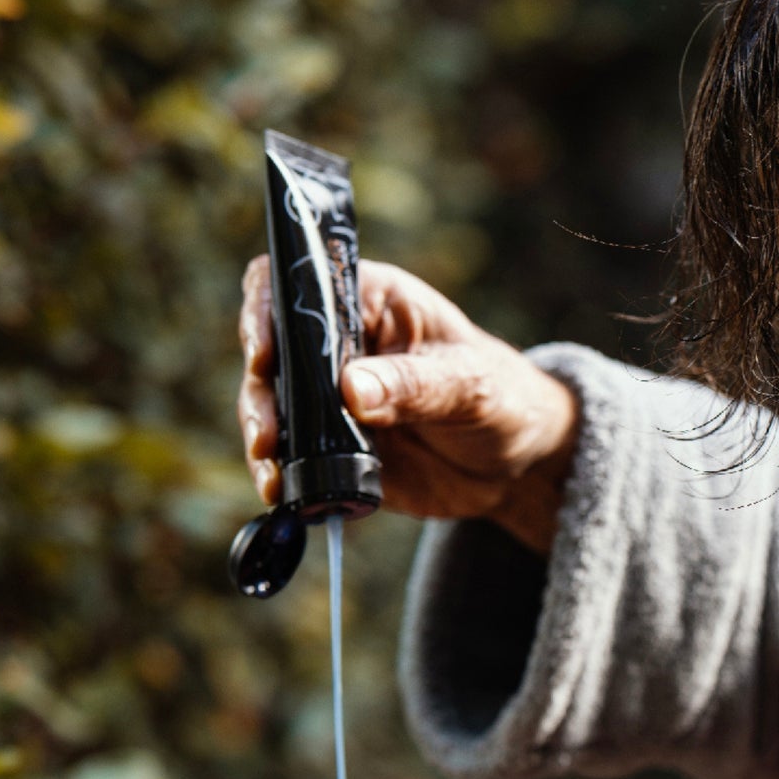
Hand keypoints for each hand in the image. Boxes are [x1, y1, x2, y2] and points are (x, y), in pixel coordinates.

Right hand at [238, 256, 579, 554]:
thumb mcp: (470, 385)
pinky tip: (282, 495)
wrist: (518, 462)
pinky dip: (282, 476)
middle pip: (270, 353)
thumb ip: (416, 385)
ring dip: (263, 440)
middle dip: (260, 395)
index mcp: (371, 302)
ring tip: (272, 474)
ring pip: (273, 409)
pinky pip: (293, 458)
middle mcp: (338, 345)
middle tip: (269, 437)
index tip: (264, 356)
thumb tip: (352, 389)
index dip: (267, 311)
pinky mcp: (332, 447)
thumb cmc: (502, 397)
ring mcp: (329, 399)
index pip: (297, 283)